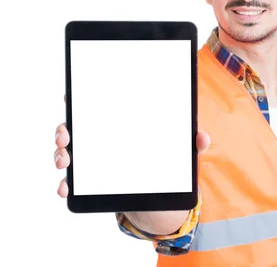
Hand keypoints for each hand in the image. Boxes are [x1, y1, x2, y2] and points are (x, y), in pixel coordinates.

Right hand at [55, 95, 210, 197]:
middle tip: (66, 136)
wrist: (160, 194)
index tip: (70, 96)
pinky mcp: (91, 181)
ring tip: (64, 160)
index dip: (80, 98)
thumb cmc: (165, 160)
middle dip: (64, 129)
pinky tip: (65, 188)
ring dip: (60, 153)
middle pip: (74, 127)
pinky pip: (73, 180)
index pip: (97, 104)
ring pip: (68, 151)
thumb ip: (191, 143)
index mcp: (120, 123)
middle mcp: (101, 138)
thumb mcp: (180, 151)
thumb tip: (202, 139)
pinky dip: (66, 184)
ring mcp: (93, 159)